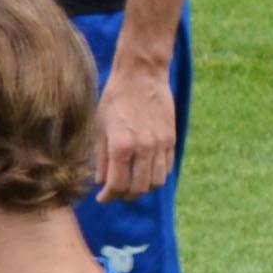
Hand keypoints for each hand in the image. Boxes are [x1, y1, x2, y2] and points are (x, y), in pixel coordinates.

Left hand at [98, 55, 180, 201]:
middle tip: (116, 193)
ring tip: (132, 183)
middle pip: (138, 189)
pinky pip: (167, 168)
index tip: (103, 197)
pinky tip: (145, 170)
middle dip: (125, 196)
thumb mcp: (100, 126)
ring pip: (156, 182)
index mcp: (121, 145)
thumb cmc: (116, 97)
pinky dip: (156, 175)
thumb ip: (101, 157)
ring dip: (143, 188)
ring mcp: (161, 144)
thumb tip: (101, 181)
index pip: (117, 185)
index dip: (108, 196)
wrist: (142, 74)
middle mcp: (143, 148)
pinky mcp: (171, 139)